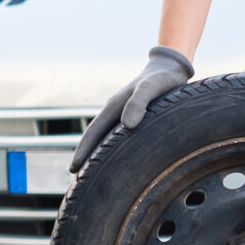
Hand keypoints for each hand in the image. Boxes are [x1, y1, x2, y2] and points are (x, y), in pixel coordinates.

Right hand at [69, 46, 193, 172]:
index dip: (83, 152)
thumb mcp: (152, 88)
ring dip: (97, 154)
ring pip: (105, 137)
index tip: (73, 169)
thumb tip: (127, 125)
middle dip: (84, 156)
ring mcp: (123, 113)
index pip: (93, 133)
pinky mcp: (134, 116)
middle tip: (76, 177)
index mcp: (114, 107)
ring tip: (92, 173)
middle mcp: (115, 111)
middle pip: (94, 137)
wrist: (170, 68)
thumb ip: (140, 103)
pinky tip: (117, 159)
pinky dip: (112, 148)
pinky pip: (118, 136)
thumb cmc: (163, 79)